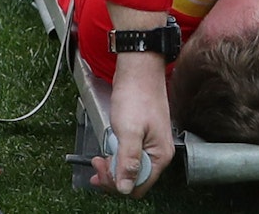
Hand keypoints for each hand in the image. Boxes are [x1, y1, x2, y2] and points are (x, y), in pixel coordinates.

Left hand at [94, 52, 174, 196]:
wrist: (138, 72)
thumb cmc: (136, 96)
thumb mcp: (129, 131)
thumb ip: (128, 162)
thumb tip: (125, 187)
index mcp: (160, 155)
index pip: (139, 186)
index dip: (118, 183)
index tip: (103, 171)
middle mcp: (158, 153)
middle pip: (134, 180)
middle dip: (113, 176)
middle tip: (98, 163)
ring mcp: (150, 146)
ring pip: (129, 169)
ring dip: (112, 167)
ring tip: (100, 158)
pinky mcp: (142, 138)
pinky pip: (128, 157)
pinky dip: (115, 157)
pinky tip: (107, 151)